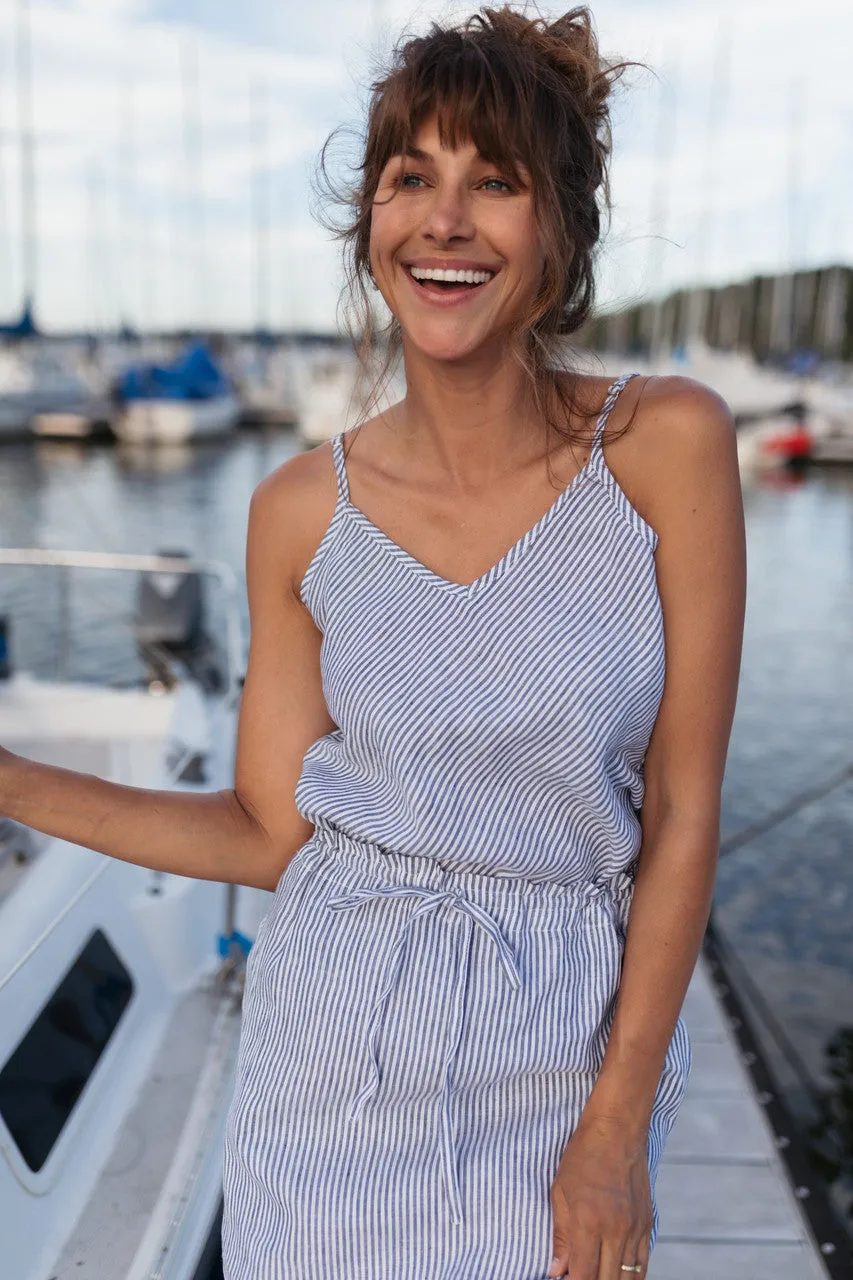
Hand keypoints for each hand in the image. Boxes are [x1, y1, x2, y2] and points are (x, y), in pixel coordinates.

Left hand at [548, 1113, 652, 1278]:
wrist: (617, 1130)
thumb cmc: (583, 1156)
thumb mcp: (560, 1192)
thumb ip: (560, 1235)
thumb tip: (556, 1270)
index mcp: (589, 1223)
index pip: (582, 1276)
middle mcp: (615, 1231)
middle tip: (577, 1277)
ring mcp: (635, 1229)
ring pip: (627, 1277)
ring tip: (597, 1276)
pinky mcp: (647, 1223)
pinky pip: (642, 1262)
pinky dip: (631, 1276)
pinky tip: (619, 1276)